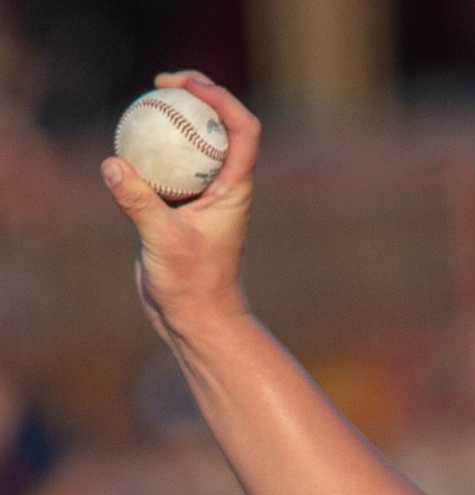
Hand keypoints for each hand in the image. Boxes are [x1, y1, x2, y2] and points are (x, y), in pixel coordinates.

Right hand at [100, 72, 261, 343]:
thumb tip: (112, 164)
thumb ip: (140, 203)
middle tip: (163, 81)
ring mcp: (202, 195)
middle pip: (222, 127)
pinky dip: (152, 145)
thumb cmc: (193, 285)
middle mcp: (224, 187)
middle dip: (199, 95)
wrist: (196, 317)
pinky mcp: (179, 206)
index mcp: (235, 190)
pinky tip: (126, 136)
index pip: (244, 132)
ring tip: (148, 96)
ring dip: (177, 117)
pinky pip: (168, 164)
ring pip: (194, 144)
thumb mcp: (164, 242)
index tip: (188, 86)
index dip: (222, 100)